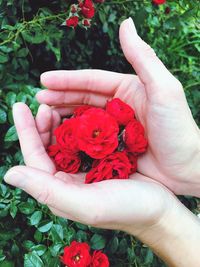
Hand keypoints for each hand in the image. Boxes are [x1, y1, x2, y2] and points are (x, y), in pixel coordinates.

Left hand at [4, 102, 177, 236]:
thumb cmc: (126, 209)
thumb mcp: (87, 204)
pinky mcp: (99, 162)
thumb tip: (9, 173)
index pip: (35, 159)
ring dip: (58, 124)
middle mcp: (67, 180)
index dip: (26, 132)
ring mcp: (83, 170)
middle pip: (46, 149)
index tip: (21, 106)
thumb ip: (47, 191)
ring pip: (63, 143)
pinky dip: (78, 127)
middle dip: (41, 126)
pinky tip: (79, 115)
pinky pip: (82, 141)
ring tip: (55, 107)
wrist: (159, 209)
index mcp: (60, 190)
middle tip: (42, 104)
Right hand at [36, 18, 199, 196]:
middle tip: (37, 99)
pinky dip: (73, 137)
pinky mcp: (113, 146)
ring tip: (43, 116)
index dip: (67, 79)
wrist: (188, 168)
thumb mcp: (164, 89)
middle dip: (59, 97)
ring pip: (83, 117)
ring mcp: (114, 127)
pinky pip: (88, 139)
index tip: (43, 80)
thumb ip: (143, 57)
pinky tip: (59, 137)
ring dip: (63, 115)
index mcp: (127, 88)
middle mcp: (118, 105)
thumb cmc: (179, 128)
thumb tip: (125, 24)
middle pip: (83, 97)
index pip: (91, 80)